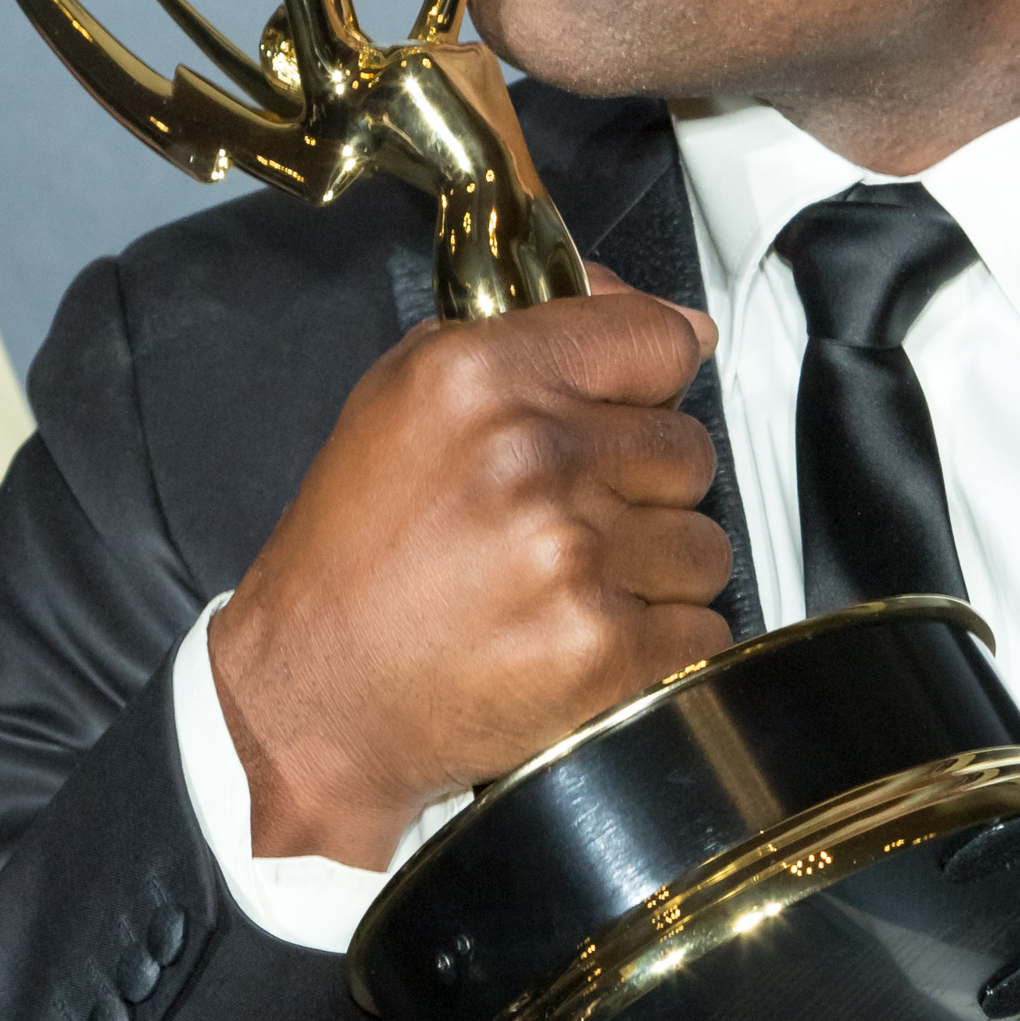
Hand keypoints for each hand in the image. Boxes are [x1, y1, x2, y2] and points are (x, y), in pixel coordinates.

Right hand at [211, 279, 731, 867]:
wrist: (315, 695)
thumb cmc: (354, 557)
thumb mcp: (406, 400)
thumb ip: (534, 337)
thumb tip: (678, 325)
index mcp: (482, 379)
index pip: (659, 341)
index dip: (651, 382)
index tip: (631, 412)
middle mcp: (532, 457)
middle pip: (689, 449)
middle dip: (643, 487)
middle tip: (571, 523)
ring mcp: (572, 557)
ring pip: (704, 545)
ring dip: (656, 572)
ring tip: (572, 588)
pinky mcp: (601, 651)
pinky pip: (701, 631)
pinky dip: (662, 646)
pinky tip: (587, 642)